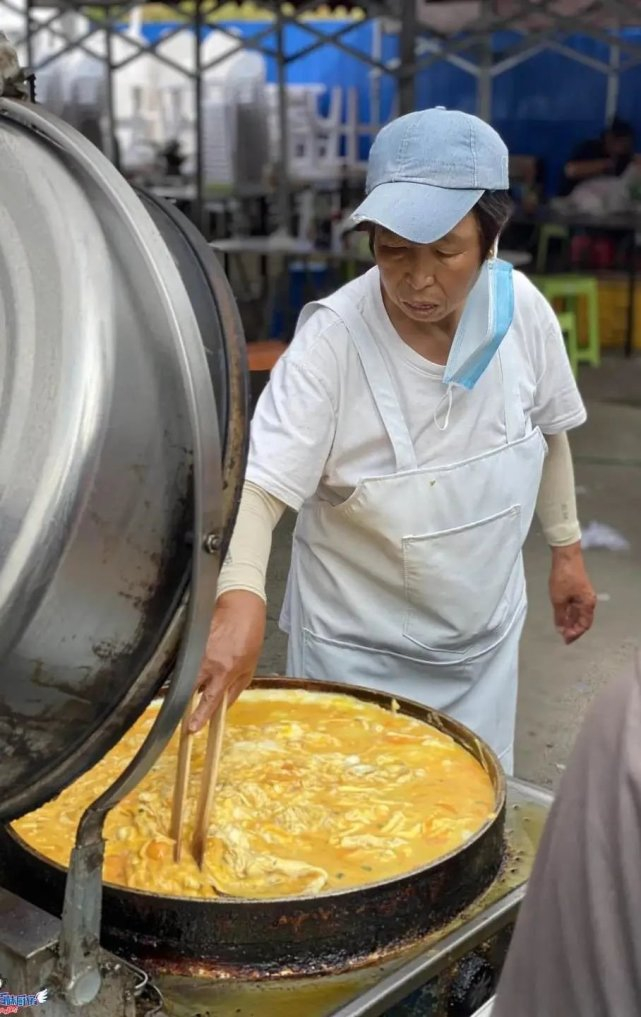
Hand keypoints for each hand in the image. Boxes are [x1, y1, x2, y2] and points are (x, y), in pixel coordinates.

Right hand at [189, 590, 265, 731]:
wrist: (239, 607)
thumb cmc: (249, 637)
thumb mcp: (249, 668)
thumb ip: (235, 689)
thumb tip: (223, 707)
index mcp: (224, 672)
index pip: (209, 700)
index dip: (199, 716)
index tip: (190, 729)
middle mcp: (207, 663)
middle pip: (188, 688)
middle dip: (182, 702)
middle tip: (177, 713)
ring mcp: (196, 651)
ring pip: (183, 674)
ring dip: (183, 683)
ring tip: (183, 688)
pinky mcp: (189, 640)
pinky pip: (183, 659)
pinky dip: (184, 666)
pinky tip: (187, 666)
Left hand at [548, 542, 595, 644]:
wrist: (566, 557)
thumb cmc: (563, 578)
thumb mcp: (559, 600)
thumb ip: (560, 616)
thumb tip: (561, 630)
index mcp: (587, 604)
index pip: (584, 625)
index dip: (575, 634)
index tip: (565, 640)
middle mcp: (589, 601)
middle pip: (583, 620)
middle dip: (573, 629)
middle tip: (563, 637)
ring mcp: (584, 595)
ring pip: (579, 613)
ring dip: (571, 621)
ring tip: (561, 629)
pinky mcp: (578, 590)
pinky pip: (576, 606)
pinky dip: (570, 613)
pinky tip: (562, 616)